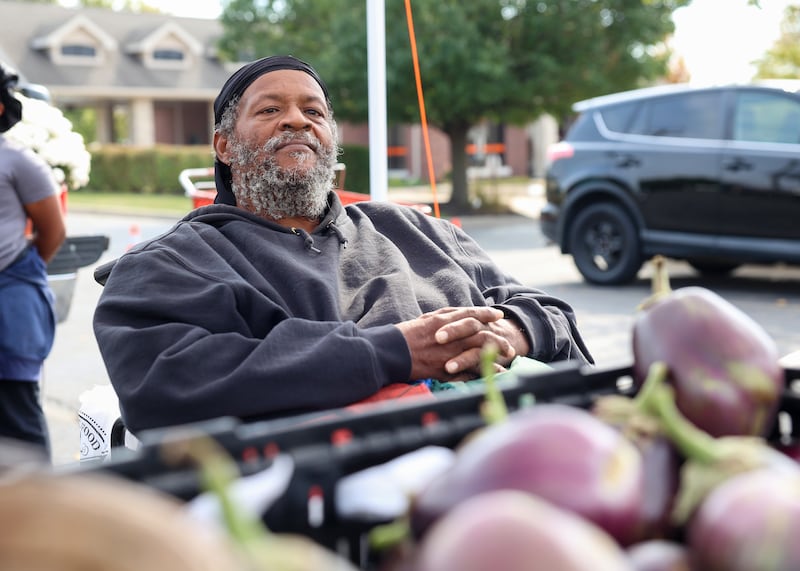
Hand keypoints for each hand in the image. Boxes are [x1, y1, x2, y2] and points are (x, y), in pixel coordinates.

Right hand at [395, 307, 516, 381]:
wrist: (389, 353)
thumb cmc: (405, 336)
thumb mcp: (425, 320)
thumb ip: (444, 317)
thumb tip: (459, 314)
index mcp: (443, 321)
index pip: (470, 314)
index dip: (486, 313)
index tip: (498, 314)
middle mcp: (449, 335)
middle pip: (481, 334)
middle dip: (498, 338)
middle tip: (508, 344)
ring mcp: (448, 352)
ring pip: (479, 352)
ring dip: (496, 355)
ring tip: (508, 358)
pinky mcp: (445, 369)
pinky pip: (470, 371)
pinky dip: (484, 372)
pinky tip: (495, 373)